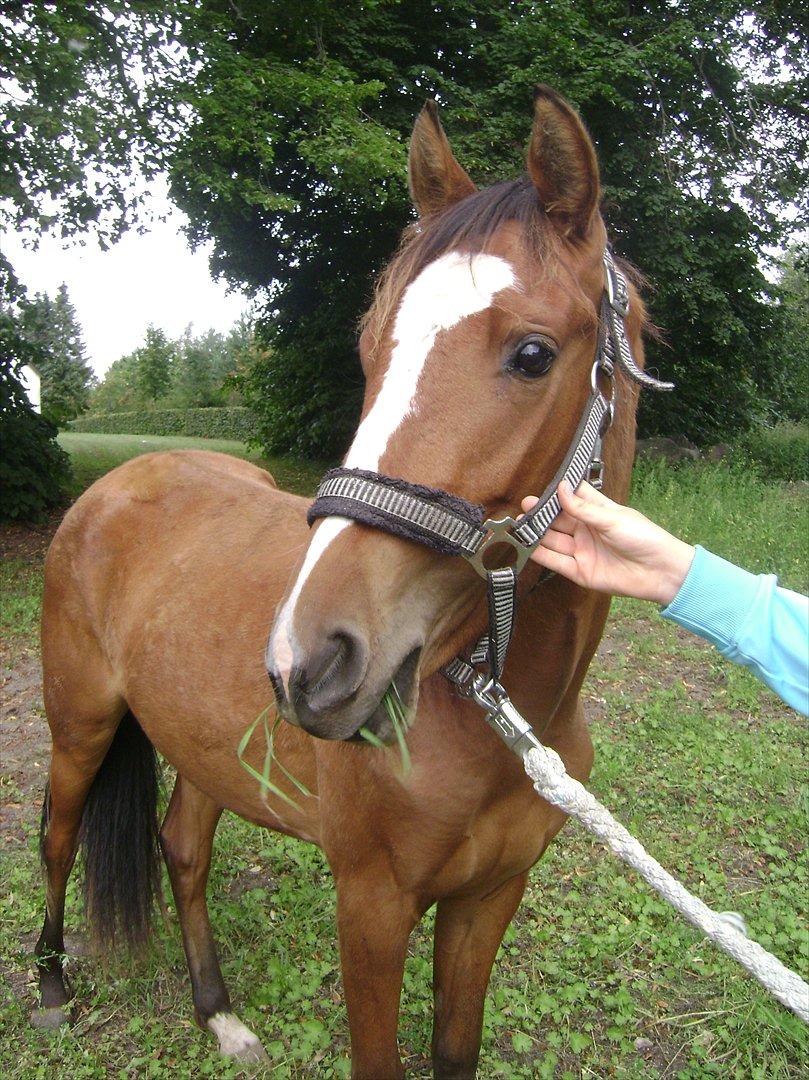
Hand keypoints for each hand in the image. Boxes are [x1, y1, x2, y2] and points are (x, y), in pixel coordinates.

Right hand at [520, 480, 694, 605]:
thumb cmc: (643, 538)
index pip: (573, 498)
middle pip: (558, 520)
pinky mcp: (580, 572)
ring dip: (537, 534)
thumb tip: (560, 488)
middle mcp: (587, 530)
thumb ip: (583, 508)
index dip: (557, 493)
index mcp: (598, 512)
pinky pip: (556, 562)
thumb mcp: (612, 518)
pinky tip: (527, 546)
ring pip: (553, 540)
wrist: (660, 572)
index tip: (541, 488)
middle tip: (524, 507)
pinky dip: (541, 555)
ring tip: (519, 526)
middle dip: (541, 514)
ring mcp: (582, 551)